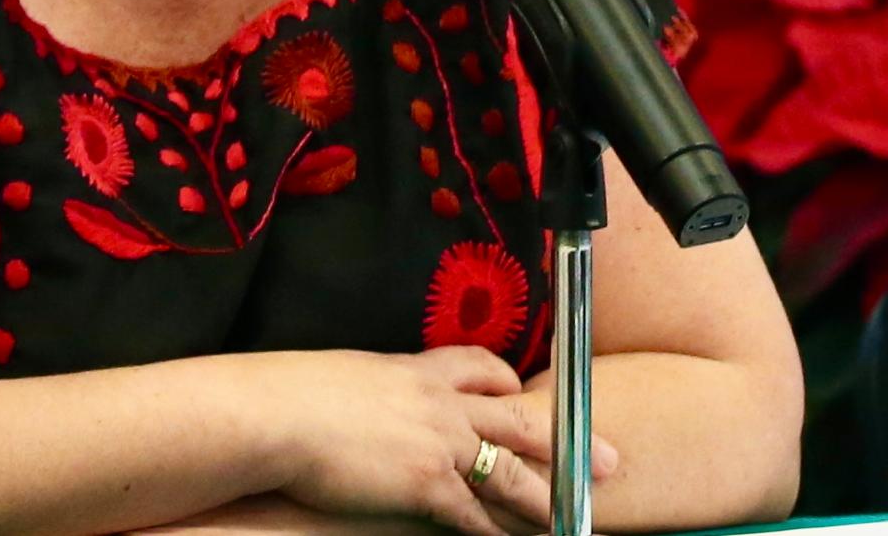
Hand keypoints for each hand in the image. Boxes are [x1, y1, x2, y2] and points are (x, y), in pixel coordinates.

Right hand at [249, 346, 605, 535]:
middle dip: (566, 440)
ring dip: (547, 495)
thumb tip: (365, 400)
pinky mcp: (425, 485)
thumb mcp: (350, 375)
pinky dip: (497, 531)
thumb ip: (376, 389)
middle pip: (519, 420)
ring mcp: (440, 444)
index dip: (507, 383)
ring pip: (510, 470)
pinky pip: (473, 513)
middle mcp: (441, 403)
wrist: (280, 414)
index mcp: (419, 368)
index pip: (481, 368)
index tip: (522, 391)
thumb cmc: (296, 394)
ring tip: (579, 513)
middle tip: (607, 459)